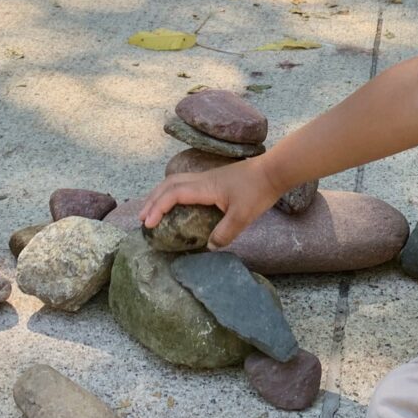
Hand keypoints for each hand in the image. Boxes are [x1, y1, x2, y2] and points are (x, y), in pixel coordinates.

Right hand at [139, 155, 278, 248]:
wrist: (274, 171)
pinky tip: (178, 203)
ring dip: (161, 194)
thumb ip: (225, 233)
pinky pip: (186, 183)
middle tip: (142, 219)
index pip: (173, 194)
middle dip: (152, 200)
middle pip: (169, 184)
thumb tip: (209, 247)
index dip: (157, 208)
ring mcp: (209, 178)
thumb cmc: (258, 191)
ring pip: (177, 181)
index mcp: (205, 187)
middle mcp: (202, 179)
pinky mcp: (216, 179)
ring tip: (153, 210)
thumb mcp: (242, 216)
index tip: (148, 224)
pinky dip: (174, 192)